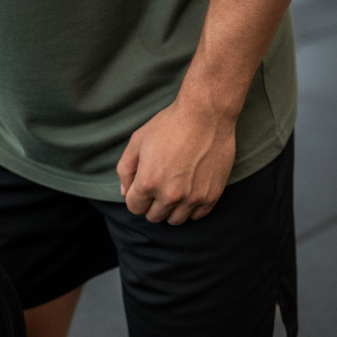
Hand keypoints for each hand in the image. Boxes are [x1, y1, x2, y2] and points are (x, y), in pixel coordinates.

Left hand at [116, 98, 236, 224]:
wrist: (205, 116)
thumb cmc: (169, 125)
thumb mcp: (137, 140)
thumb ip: (126, 168)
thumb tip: (125, 191)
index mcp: (148, 182)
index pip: (134, 207)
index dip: (135, 196)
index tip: (142, 184)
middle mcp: (170, 195)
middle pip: (154, 216)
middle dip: (152, 203)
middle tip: (159, 183)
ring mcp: (192, 198)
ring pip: (175, 220)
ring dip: (171, 208)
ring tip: (174, 187)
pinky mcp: (211, 196)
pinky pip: (196, 216)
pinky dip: (191, 207)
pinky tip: (189, 189)